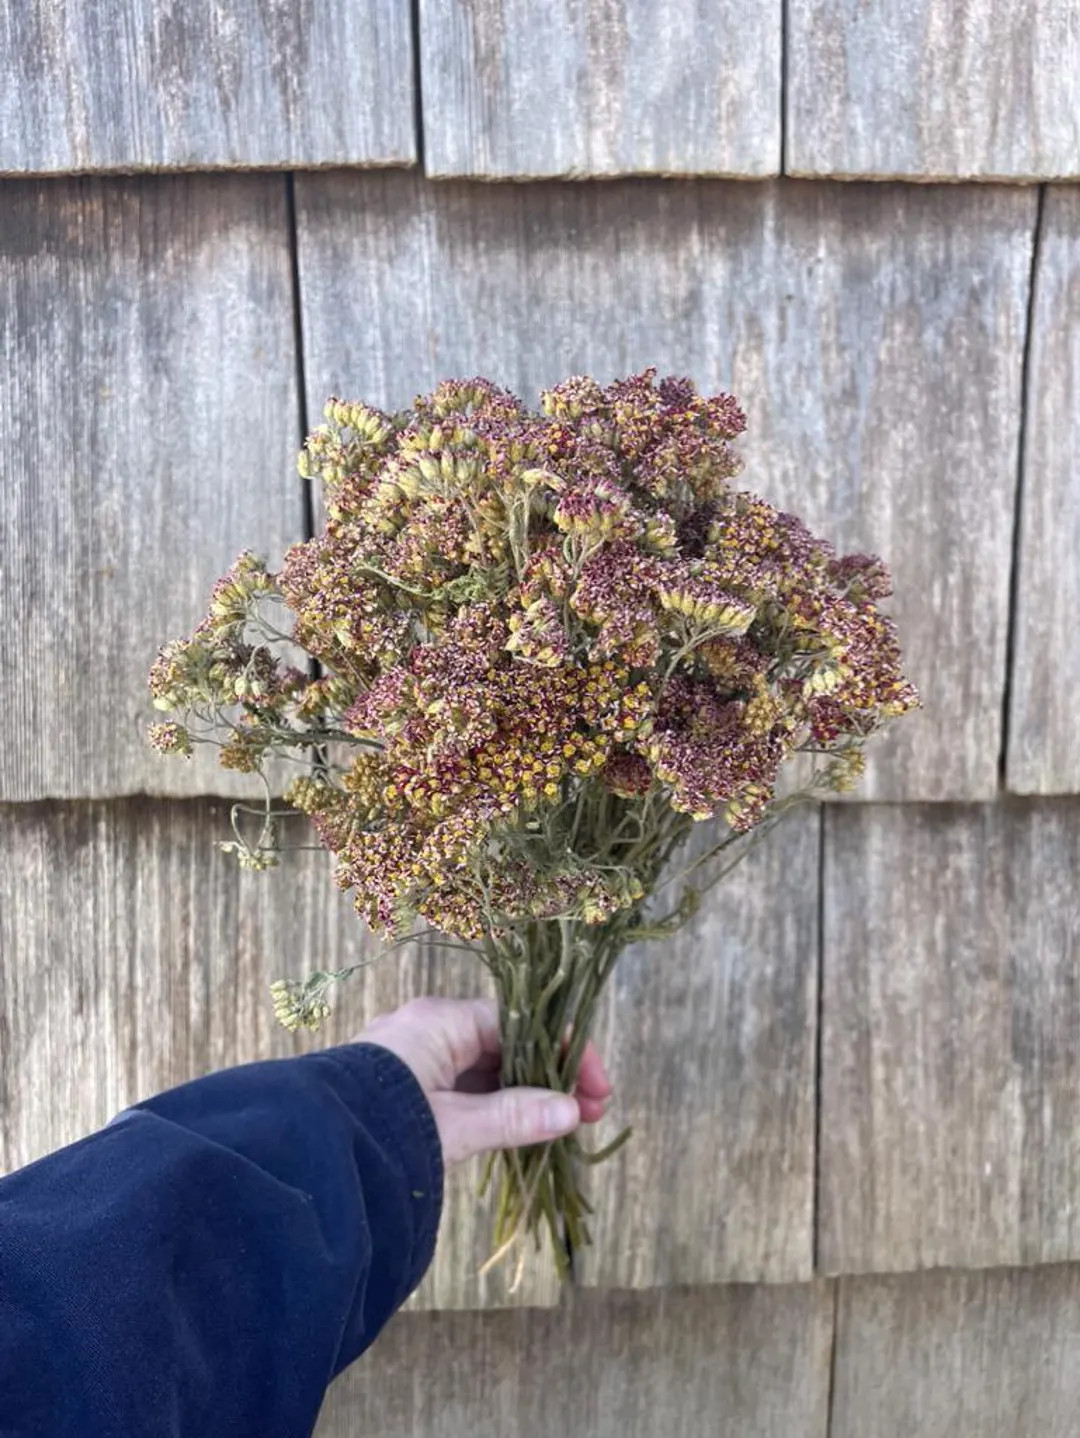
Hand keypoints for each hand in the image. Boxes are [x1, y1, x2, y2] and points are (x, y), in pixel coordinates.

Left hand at [358, 996, 612, 1165]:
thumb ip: (513, 1117)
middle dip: (552, 1076)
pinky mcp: (404, 1087)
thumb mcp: (456, 1126)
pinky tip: (522, 1129)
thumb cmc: (383, 1128)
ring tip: (566, 1125)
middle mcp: (428, 1028)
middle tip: (593, 1111)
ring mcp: (415, 1057)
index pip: (520, 1022)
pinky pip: (463, 1086)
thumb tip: (571, 1111)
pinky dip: (495, 1104)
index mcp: (441, 1021)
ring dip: (526, 1093)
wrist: (306, 1154)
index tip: (598, 1087)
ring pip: (486, 1068)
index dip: (565, 1051)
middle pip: (507, 1043)